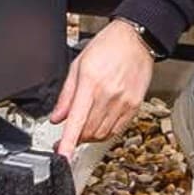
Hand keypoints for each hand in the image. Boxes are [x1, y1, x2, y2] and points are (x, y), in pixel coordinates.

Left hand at [50, 21, 154, 158]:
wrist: (137, 38)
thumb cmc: (108, 46)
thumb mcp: (78, 65)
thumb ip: (66, 94)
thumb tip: (57, 117)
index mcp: (91, 83)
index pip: (77, 120)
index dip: (68, 142)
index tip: (62, 156)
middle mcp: (109, 94)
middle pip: (88, 131)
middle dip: (76, 137)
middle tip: (69, 133)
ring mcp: (124, 101)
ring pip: (102, 133)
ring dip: (90, 135)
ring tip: (86, 126)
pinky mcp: (135, 105)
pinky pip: (117, 130)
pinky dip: (105, 132)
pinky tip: (101, 123)